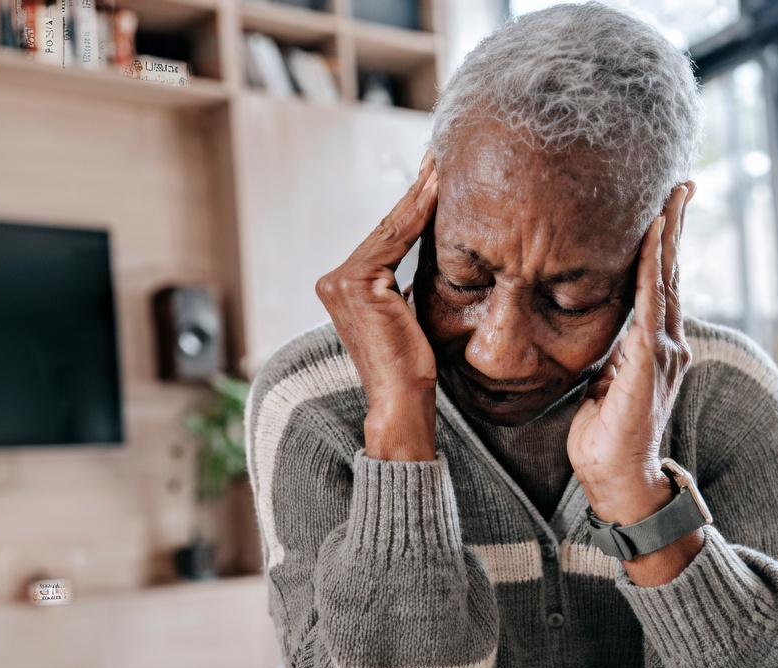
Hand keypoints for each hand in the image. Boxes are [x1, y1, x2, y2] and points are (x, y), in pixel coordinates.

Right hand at [315, 152, 439, 460]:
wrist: (403, 402)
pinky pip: (394, 238)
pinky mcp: (355, 283)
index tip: (436, 175)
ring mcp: (339, 281)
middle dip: (416, 191)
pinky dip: (417, 211)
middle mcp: (333, 281)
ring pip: (391, 227)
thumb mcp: (411, 313)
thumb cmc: (412, 368)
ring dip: (420, 193)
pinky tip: (438, 186)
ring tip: (444, 161)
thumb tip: (435, 250)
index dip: (413, 206)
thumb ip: (408, 281)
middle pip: (387, 227)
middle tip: (441, 155)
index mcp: (343, 288)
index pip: (386, 237)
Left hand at [568, 183, 699, 583]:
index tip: (663, 207)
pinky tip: (654, 238)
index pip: (660, 284)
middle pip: (673, 271)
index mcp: (653, 346)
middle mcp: (667, 342)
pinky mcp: (650, 360)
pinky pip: (652, 303)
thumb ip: (612, 355)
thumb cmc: (605, 437)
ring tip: (673, 195)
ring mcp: (664, 350)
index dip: (663, 244)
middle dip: (676, 226)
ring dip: (669, 235)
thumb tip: (606, 337)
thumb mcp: (605, 384)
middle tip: (681, 183)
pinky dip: (654, 267)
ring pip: (668, 280)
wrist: (616, 478)